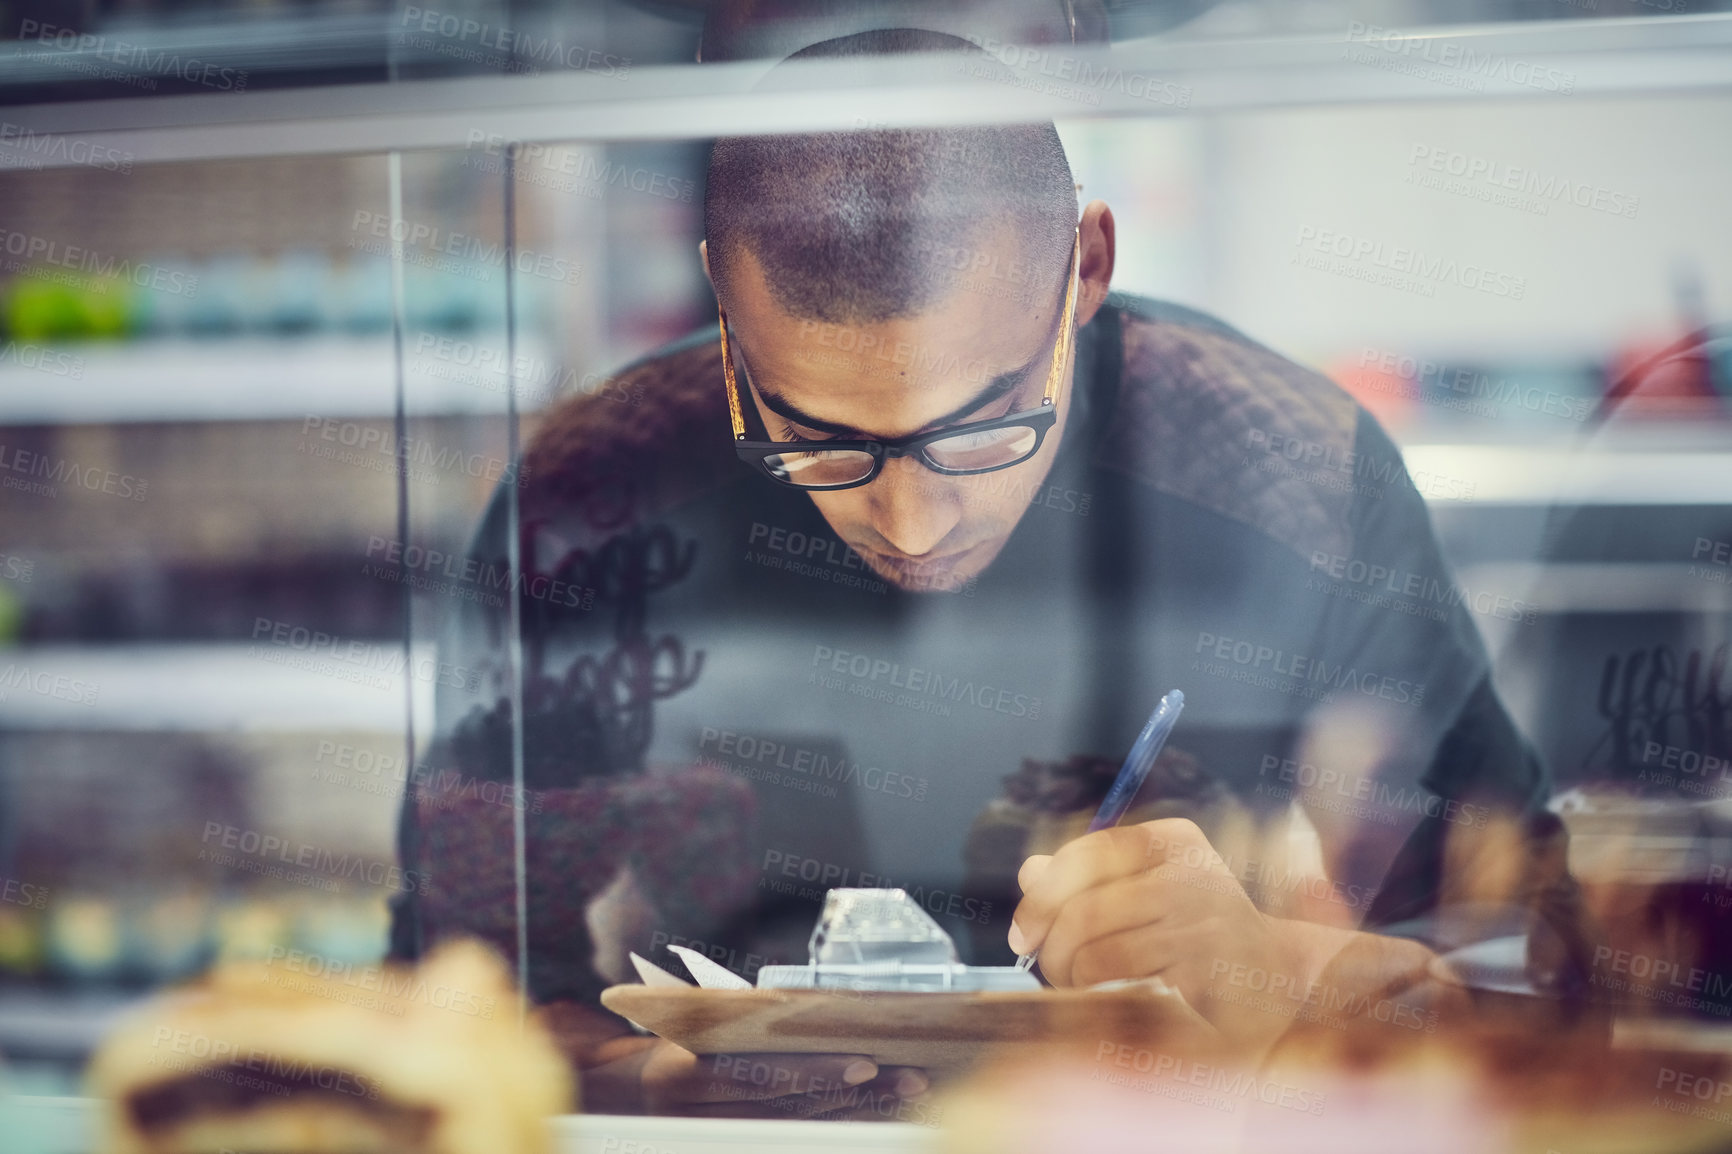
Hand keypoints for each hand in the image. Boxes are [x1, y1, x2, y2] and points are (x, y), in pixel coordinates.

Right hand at [534, 1002, 931, 1118]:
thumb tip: (812, 1008)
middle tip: (904, 1077)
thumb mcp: (691, 1023)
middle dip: (852, 1093)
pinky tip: (874, 1112)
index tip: (866, 1062)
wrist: (615, 1097)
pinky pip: (789, 1137)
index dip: (815, 1072)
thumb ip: (739, 1021)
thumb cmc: (668, 1040)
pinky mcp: (723, 1146)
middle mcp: (692, 1116)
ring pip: (796, 1127)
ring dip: (854, 1111)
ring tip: (903, 1089)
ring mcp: (708, 1139)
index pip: (760, 1077)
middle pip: (788, 1107)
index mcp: (680, 1074)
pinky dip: (835, 1122)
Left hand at [1007, 818, 1305, 1047]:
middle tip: (1045, 967)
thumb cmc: (1198, 937)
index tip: (1023, 933)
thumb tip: (1030, 872)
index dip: (1045, 892)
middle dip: (1051, 941)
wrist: (1274, 981)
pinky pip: (1118, 968)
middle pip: (1086, 900)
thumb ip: (1090, 882)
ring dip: (1067, 969)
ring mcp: (1200, 912)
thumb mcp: (1147, 895)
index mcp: (1173, 839)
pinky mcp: (1202, 958)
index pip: (1089, 851)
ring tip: (1071, 984)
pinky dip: (1091, 986)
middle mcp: (1190, 867)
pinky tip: (1097, 995)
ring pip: (1095, 937)